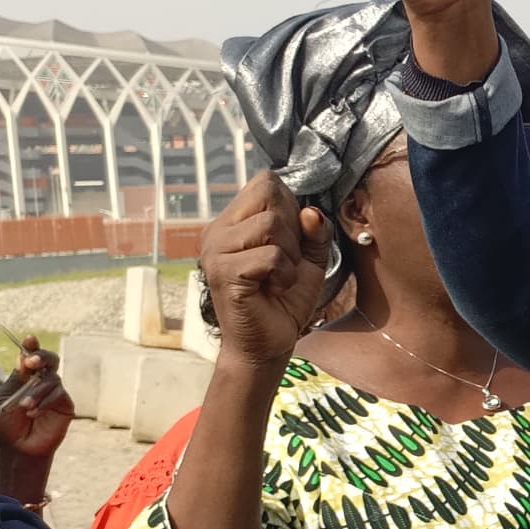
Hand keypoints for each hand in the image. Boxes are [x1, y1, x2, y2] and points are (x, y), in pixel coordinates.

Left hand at [0, 337, 74, 459]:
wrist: (18, 448)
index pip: (31, 357)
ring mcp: (55, 392)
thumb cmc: (7, 425)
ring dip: (36, 391)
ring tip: (24, 407)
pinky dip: (44, 402)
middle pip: (50, 360)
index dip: (32, 346)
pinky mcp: (65, 404)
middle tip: (32, 362)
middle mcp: (42, 381)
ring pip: (52, 379)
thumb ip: (16, 378)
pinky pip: (58, 394)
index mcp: (25, 377)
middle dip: (42, 357)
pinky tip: (33, 413)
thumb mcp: (4, 398)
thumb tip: (24, 357)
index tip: (29, 339)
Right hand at [200, 173, 328, 366]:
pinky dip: (284, 275)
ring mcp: (216, 249)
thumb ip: (314, 232)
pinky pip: (271, 255)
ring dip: (289, 255)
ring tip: (278, 277)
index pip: (266, 182)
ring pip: (271, 224)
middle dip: (292, 229)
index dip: (289, 207)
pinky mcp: (223, 271)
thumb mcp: (308, 261)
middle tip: (283, 262)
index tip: (288, 242)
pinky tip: (273, 290)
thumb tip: (310, 212)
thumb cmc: (284, 302)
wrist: (267, 346)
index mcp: (234, 222)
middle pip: (269, 194)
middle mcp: (218, 230)